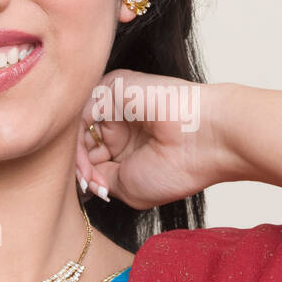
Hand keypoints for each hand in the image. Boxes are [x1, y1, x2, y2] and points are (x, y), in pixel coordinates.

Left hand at [74, 71, 226, 208]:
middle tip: (88, 187)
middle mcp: (120, 123)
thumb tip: (78, 176)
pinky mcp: (113, 87)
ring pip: (78, 129)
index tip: (90, 194)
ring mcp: (115, 104)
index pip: (90, 157)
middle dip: (78, 168)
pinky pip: (81, 113)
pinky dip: (80, 142)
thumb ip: (99, 177)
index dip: (84, 176)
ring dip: (78, 159)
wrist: (203, 141)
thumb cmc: (176, 167)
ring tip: (91, 178)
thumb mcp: (127, 187)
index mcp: (127, 144)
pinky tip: (90, 161)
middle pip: (81, 142)